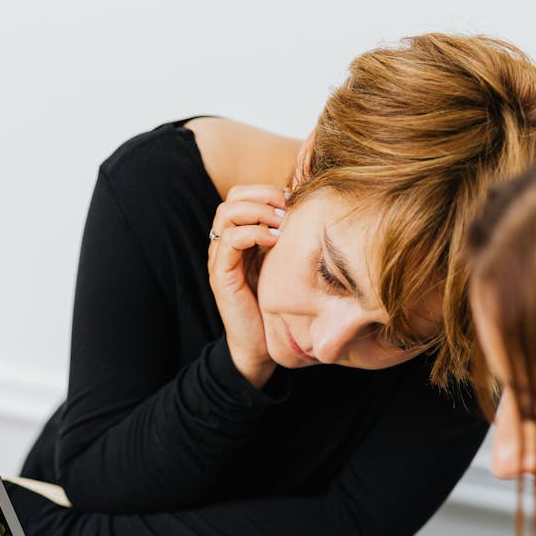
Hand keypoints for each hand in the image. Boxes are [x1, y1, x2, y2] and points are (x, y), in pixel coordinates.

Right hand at [208, 184, 284, 387]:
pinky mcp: (221, 275)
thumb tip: (315, 209)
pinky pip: (230, 240)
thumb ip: (291, 237)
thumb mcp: (287, 264)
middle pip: (233, 197)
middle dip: (263, 195)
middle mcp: (226, 243)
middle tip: (289, 207)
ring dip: (258, 211)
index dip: (267, 190)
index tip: (295, 201)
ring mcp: (221, 258)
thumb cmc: (277, 306)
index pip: (243, 194)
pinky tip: (275, 241)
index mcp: (240, 237)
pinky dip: (252, 233)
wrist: (261, 346)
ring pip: (227, 213)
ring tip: (282, 224)